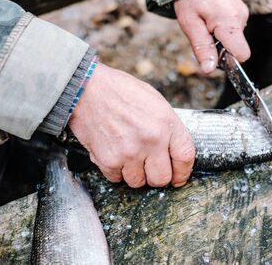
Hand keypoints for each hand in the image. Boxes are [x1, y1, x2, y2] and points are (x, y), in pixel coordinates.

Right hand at [69, 63, 194, 187]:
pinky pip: (117, 178)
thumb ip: (168, 128)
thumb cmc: (121, 92)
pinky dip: (116, 170)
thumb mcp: (156, 103)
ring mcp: (129, 152)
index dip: (183, 172)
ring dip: (135, 173)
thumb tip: (174, 153)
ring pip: (138, 182)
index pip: (185, 158)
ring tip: (129, 154)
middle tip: (150, 167)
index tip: (178, 177)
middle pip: (162, 179)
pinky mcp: (108, 160)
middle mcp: (151, 140)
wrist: (87, 89)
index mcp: (166, 124)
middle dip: (157, 176)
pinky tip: (114, 152)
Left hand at [174, 0, 250, 73]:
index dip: (229, 61)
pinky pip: (233, 28)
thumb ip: (202, 48)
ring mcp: (242, 13)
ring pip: (234, 37)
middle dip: (221, 47)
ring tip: (206, 23)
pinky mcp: (240, 11)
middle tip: (204, 34)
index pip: (241, 54)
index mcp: (229, 24)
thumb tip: (209, 69)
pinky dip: (222, 28)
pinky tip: (211, 18)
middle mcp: (240, 18)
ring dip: (220, 37)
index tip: (215, 57)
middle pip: (236, 47)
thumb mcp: (190, 25)